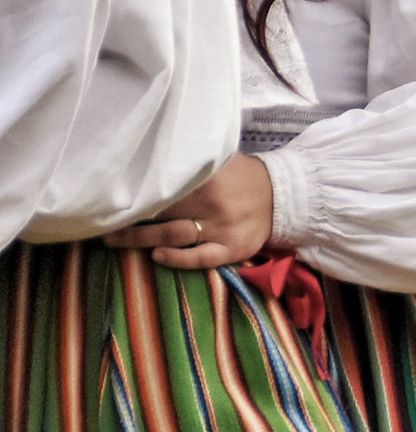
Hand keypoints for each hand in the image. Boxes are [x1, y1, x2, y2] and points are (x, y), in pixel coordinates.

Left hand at [101, 154, 276, 268]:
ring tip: (114, 240)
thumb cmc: (240, 175)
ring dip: (140, 239)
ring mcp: (222, 229)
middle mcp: (210, 205)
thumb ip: (186, 160)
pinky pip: (201, 258)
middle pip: (159, 212)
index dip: (131, 192)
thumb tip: (145, 153)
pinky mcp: (233, 249)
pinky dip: (178, 259)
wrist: (281, 196)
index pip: (159, 186)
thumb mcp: (216, 159)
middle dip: (127, 217)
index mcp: (204, 179)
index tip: (106, 196)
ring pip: (173, 235)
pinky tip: (157, 257)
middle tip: (99, 220)